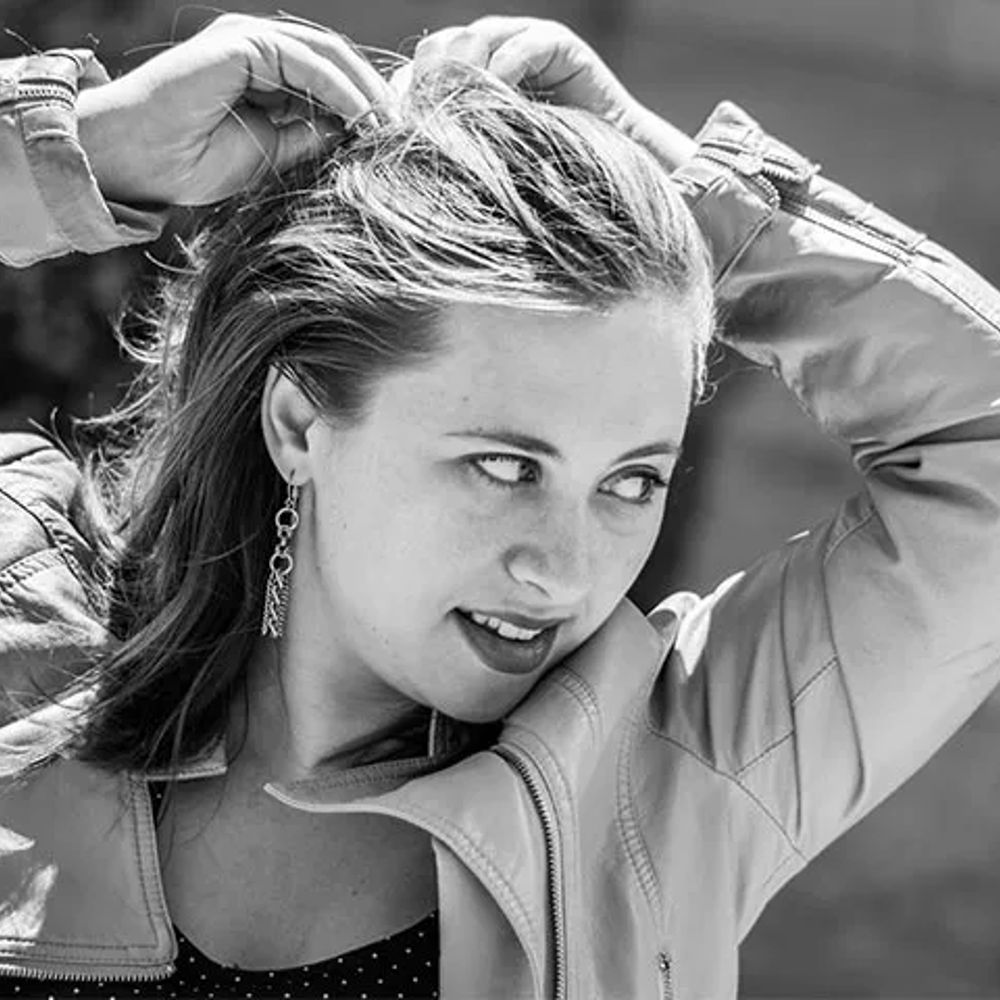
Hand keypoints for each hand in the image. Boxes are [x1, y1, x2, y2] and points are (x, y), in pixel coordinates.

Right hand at [76, 13, 393, 206]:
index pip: (330, 80)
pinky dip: (341, 89)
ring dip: (365, 92)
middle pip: (335, 63)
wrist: (140, 163)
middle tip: (406, 133)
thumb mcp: (273, 155)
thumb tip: (356, 133)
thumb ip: (311, 137)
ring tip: (391, 129)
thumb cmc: (193, 163)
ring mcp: (249, 40)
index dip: (366, 106)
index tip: (395, 140)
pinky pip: (307, 62)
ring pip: (328, 56)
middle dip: (374, 96)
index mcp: (263, 73)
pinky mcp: (243, 43)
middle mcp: (258, 49)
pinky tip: (365, 119)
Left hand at [406, 17, 696, 173]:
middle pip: (441, 46)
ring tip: (464, 118)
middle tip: (428, 124)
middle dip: (430, 83)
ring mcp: (524, 42)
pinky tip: (501, 108)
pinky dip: (506, 73)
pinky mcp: (560, 46)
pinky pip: (523, 46)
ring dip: (465, 79)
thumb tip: (395, 148)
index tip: (397, 130)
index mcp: (467, 77)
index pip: (420, 67)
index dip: (405, 94)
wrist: (605, 178)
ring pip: (476, 39)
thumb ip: (447, 147)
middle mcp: (491, 53)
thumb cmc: (539, 178)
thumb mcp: (482, 162)